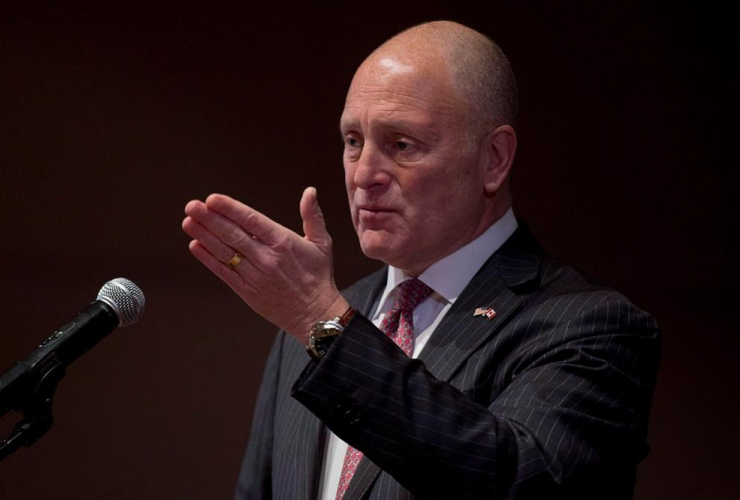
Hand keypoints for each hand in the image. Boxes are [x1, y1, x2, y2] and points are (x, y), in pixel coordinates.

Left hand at [182, 187, 349, 343]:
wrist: (314, 313)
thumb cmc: (318, 276)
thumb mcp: (322, 243)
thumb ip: (313, 216)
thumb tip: (310, 191)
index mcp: (283, 242)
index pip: (252, 220)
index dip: (230, 209)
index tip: (213, 199)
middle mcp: (267, 258)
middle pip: (233, 234)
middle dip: (210, 219)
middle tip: (192, 205)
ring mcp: (255, 275)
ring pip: (225, 252)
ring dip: (204, 236)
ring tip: (188, 221)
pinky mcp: (247, 291)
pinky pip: (224, 272)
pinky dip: (208, 259)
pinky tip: (195, 245)